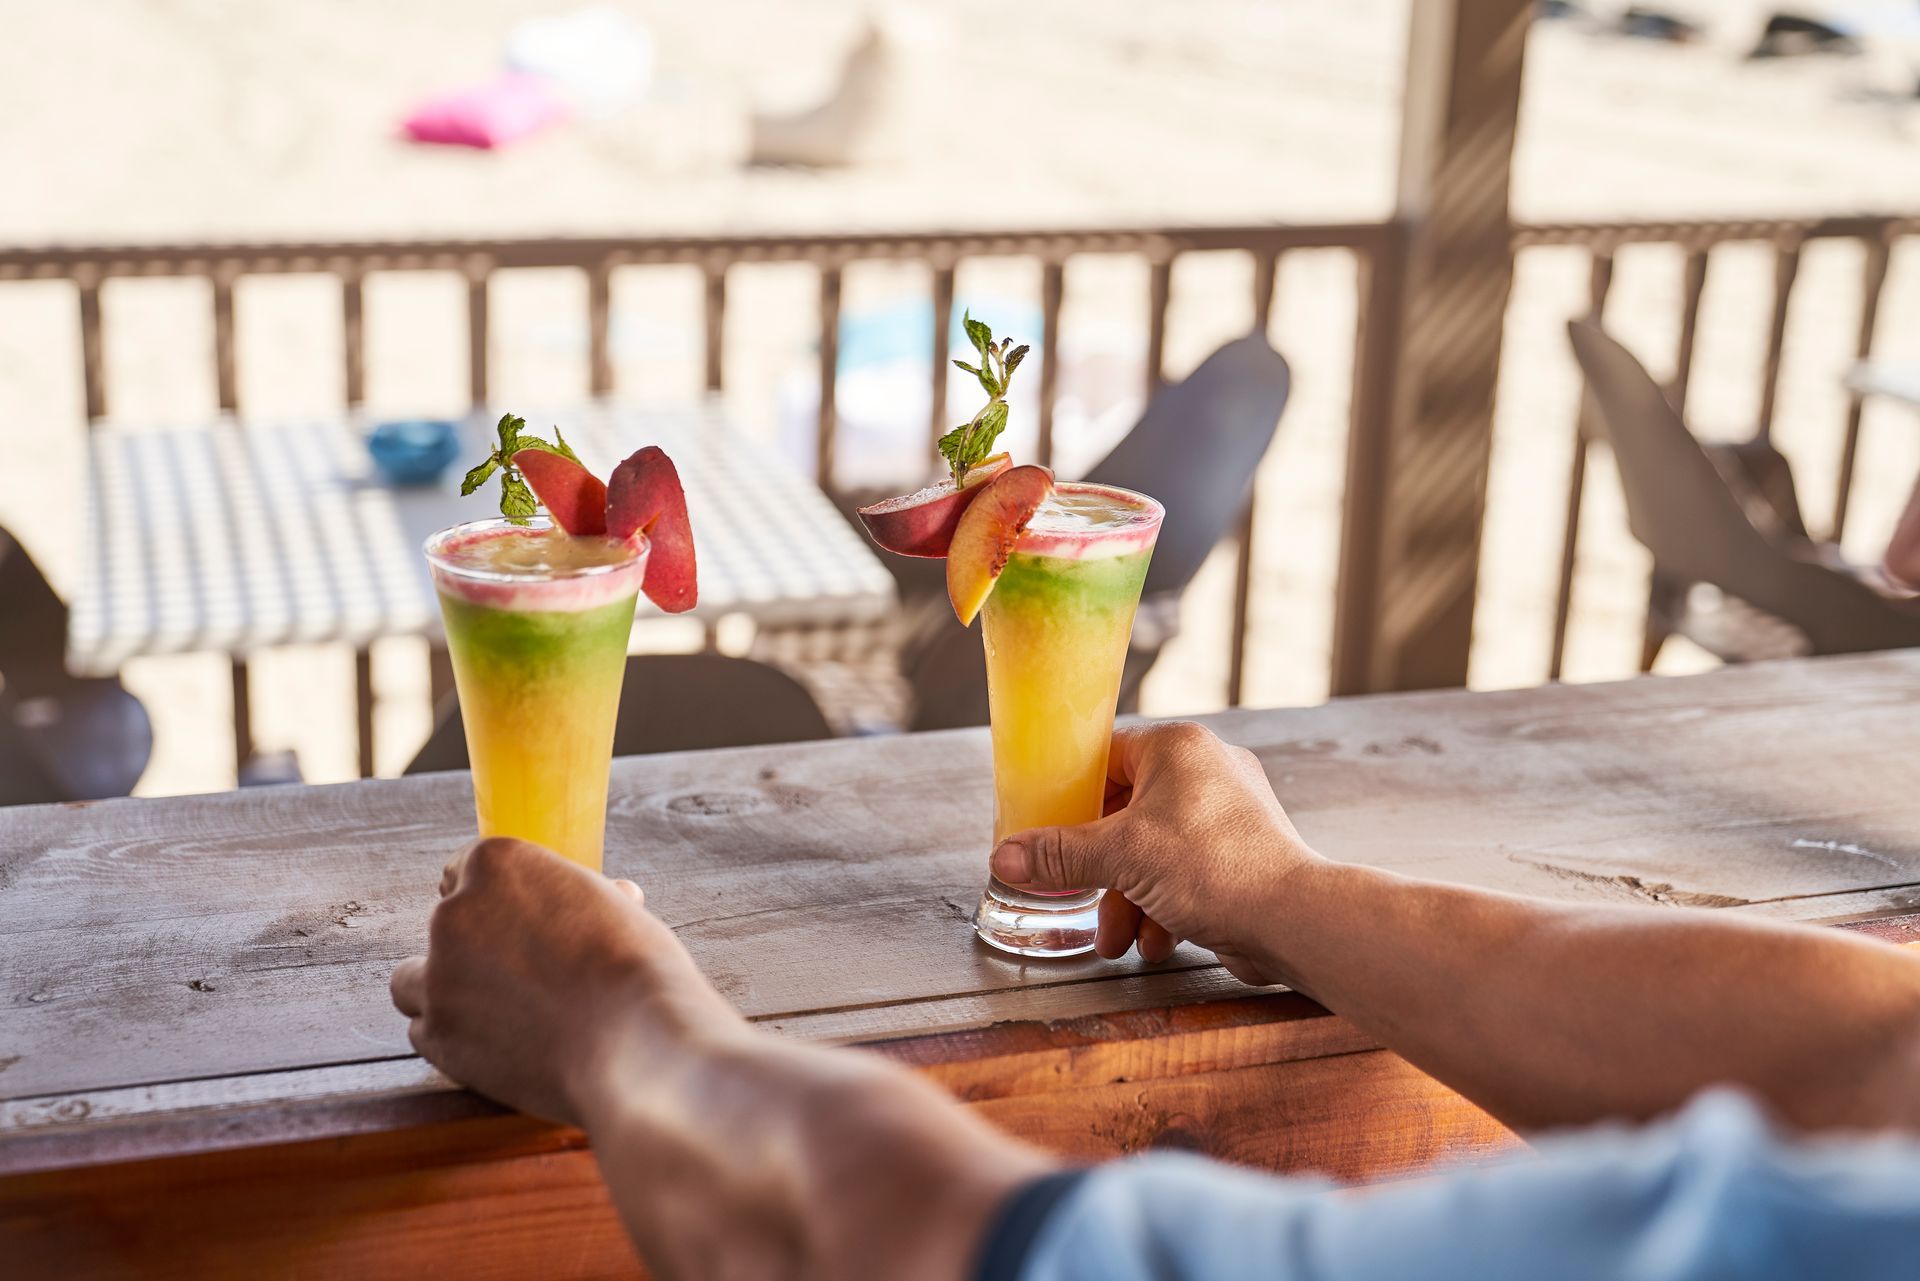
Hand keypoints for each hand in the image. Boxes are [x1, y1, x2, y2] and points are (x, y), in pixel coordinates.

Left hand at [389, 837, 743, 1126]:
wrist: (635, 1041)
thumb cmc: (638, 967)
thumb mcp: (618, 907)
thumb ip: (586, 897)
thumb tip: (613, 896)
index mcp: (498, 862)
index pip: (464, 869)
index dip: (490, 899)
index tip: (509, 923)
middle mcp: (454, 912)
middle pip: (443, 926)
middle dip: (473, 948)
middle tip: (519, 977)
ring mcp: (438, 976)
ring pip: (412, 982)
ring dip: (445, 993)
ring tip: (495, 1013)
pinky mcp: (438, 1036)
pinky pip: (425, 1032)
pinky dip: (453, 1038)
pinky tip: (497, 1045)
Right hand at [989, 721, 1321, 983]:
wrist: (1293, 919)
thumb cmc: (1216, 867)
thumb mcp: (1120, 857)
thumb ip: (1060, 855)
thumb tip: (1005, 856)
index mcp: (1178, 748)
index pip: (1106, 757)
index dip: (1072, 795)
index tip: (1046, 826)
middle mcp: (1207, 772)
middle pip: (1126, 815)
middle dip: (1100, 871)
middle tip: (1075, 893)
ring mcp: (1228, 815)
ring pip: (1154, 853)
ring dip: (1128, 900)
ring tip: (1117, 939)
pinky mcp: (1241, 856)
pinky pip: (1185, 876)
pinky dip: (1163, 909)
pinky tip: (1154, 942)